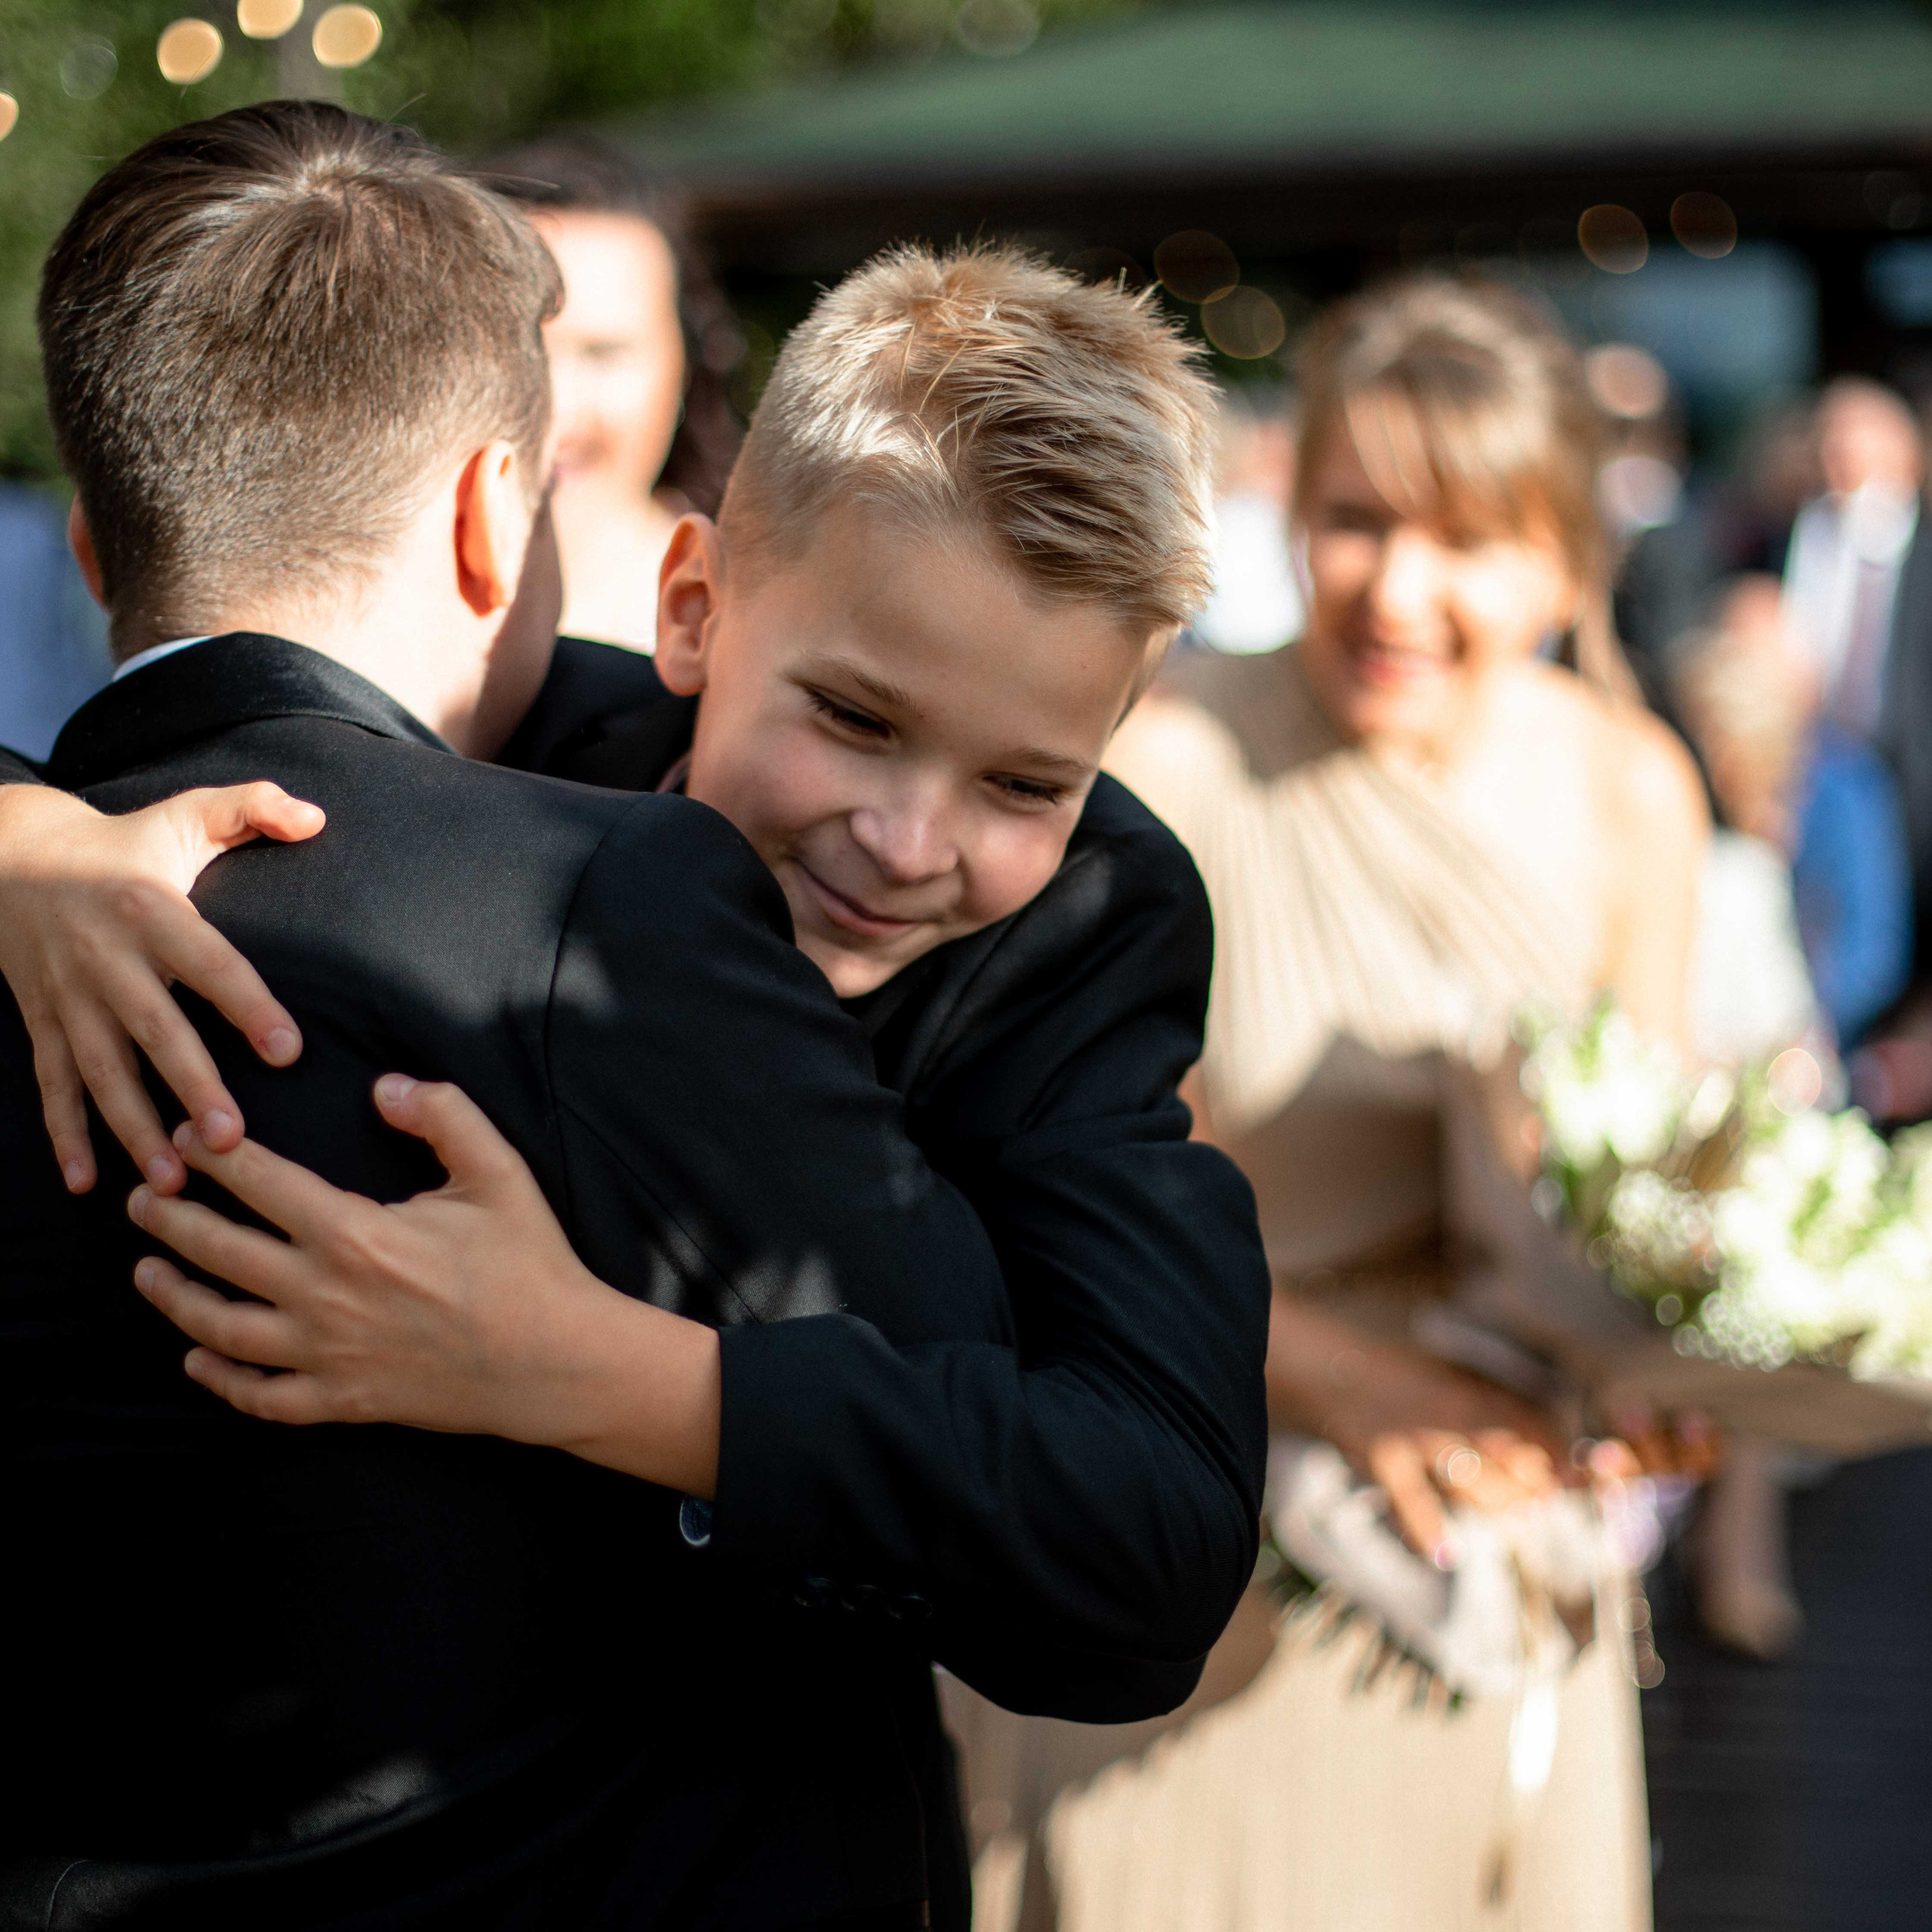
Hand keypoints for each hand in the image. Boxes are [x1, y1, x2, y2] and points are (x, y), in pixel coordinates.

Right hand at [0, 781, 324, 1193]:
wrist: (11, 854)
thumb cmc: (124, 843)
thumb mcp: (184, 813)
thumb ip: (253, 807)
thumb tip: (316, 817)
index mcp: (152, 911)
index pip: (211, 963)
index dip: (249, 1006)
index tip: (288, 1051)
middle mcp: (108, 959)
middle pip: (155, 1031)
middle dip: (190, 1088)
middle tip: (229, 1140)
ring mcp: (69, 996)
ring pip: (101, 1072)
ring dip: (133, 1128)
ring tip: (170, 1181)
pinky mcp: (41, 1020)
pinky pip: (51, 1084)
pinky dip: (64, 1135)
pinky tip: (87, 1180)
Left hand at [125, 1074, 720, 1494]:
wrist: (555, 1360)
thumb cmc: (529, 1262)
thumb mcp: (498, 1171)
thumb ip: (442, 1114)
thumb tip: (385, 1087)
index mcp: (354, 1232)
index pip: (259, 1182)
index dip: (212, 1155)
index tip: (185, 1136)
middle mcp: (324, 1295)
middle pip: (219, 1251)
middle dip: (170, 1218)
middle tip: (142, 1196)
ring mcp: (328, 1354)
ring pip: (220, 1328)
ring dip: (173, 1297)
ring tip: (147, 1271)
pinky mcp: (343, 1399)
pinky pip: (261, 1396)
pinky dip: (219, 1381)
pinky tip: (195, 1359)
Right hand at [1318, 1340, 1566, 1567]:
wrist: (1333, 1370)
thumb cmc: (1398, 1385)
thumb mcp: (1447, 1386)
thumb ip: (1487, 1415)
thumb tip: (1535, 1460)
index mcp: (1464, 1392)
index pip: (1525, 1422)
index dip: (1552, 1450)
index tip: (1566, 1472)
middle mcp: (1444, 1413)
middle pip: (1504, 1454)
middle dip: (1530, 1482)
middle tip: (1541, 1500)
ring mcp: (1412, 1436)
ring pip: (1467, 1477)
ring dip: (1496, 1502)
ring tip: (1516, 1516)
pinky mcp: (1379, 1457)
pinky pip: (1409, 1498)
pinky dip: (1426, 1527)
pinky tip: (1444, 1553)